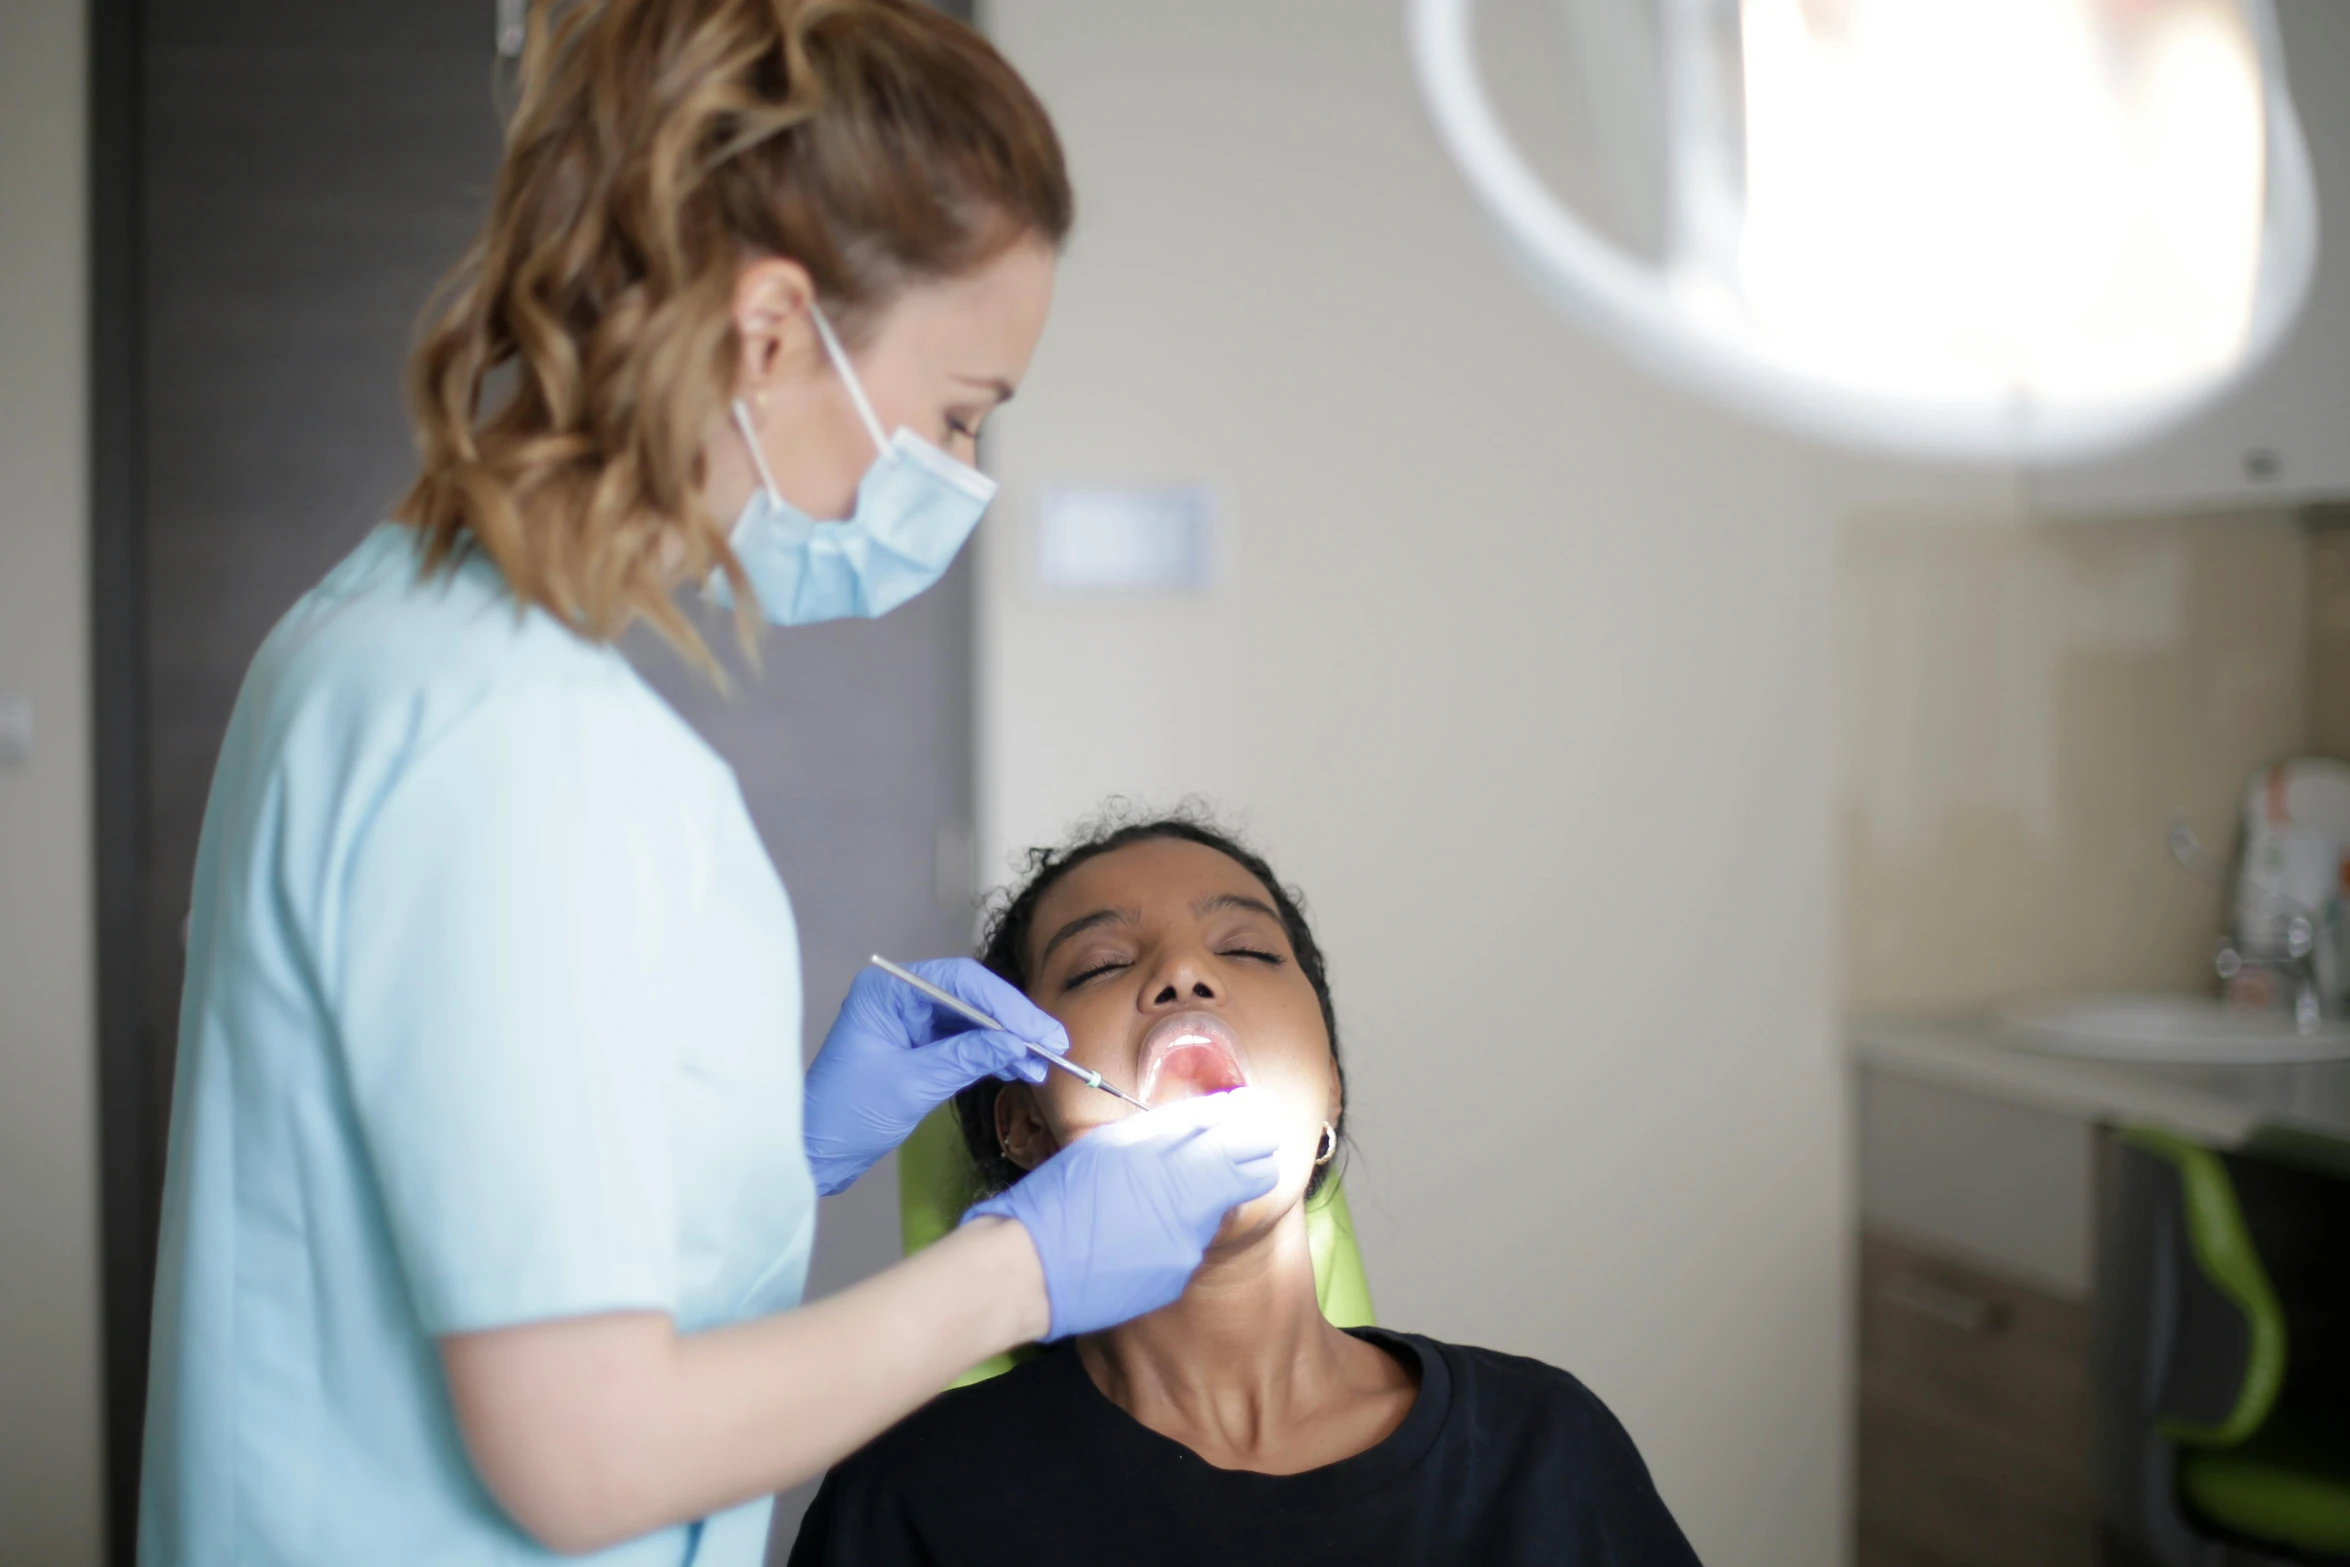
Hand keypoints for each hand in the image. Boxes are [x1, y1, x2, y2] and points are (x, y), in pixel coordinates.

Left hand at [803, 959, 1054, 1196]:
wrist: (814, 1151)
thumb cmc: (847, 1115)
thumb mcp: (912, 1085)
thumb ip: (966, 1058)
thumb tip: (1018, 1044)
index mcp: (888, 991)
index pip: (959, 982)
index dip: (1006, 1005)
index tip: (1041, 1031)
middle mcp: (900, 996)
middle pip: (971, 997)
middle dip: (1013, 1022)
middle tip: (1053, 1044)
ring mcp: (910, 1020)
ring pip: (972, 1020)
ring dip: (1008, 1041)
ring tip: (1043, 1063)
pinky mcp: (918, 1045)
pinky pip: (964, 1041)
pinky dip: (992, 1054)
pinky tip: (1020, 1068)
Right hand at [966, 1088, 1282, 1339]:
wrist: (1031, 1270)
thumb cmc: (1063, 1195)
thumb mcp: (1116, 1143)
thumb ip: (1171, 1129)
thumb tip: (1214, 1115)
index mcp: (1186, 1170)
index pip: (1258, 1144)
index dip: (1257, 1126)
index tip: (1248, 1114)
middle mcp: (1200, 1213)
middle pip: (1255, 1177)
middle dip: (1245, 1159)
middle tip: (1218, 1146)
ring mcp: (1189, 1251)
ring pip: (1212, 1212)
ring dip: (1195, 1197)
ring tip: (1145, 1193)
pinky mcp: (1173, 1282)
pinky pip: (1184, 1246)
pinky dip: (1167, 1232)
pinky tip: (1129, 1231)